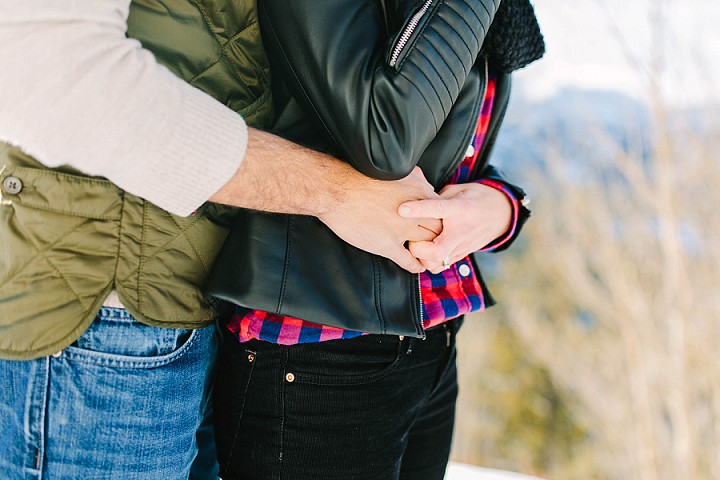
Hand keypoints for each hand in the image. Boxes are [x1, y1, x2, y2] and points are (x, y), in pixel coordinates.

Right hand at [318, 167, 440, 272]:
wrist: (337, 190)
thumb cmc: (361, 177)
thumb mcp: (397, 171)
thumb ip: (416, 177)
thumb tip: (426, 182)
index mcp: (417, 193)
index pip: (441, 210)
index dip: (440, 218)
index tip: (437, 223)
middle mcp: (414, 213)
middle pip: (439, 229)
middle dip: (438, 236)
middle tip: (437, 242)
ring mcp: (402, 230)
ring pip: (427, 246)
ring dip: (429, 251)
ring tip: (430, 256)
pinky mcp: (387, 245)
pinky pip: (409, 261)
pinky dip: (416, 266)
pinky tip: (417, 267)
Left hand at [398, 182, 511, 272]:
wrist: (500, 214)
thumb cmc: (475, 198)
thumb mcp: (458, 190)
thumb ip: (437, 195)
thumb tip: (414, 194)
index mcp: (460, 209)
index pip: (437, 209)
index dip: (418, 209)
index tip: (401, 209)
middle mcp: (461, 232)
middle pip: (435, 251)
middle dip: (417, 247)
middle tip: (410, 236)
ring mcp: (461, 247)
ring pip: (435, 264)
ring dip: (421, 257)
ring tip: (416, 244)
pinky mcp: (459, 256)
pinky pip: (439, 267)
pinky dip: (428, 262)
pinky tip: (424, 250)